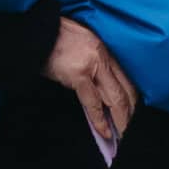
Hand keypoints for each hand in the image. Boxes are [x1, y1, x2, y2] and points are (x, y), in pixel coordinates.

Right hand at [43, 16, 138, 142]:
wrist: (35, 33)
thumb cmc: (53, 37)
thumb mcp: (80, 44)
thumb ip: (92, 62)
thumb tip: (98, 86)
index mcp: (104, 48)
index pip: (125, 77)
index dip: (132, 98)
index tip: (133, 112)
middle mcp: (102, 56)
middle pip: (124, 89)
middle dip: (130, 112)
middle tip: (131, 129)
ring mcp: (92, 66)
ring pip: (115, 98)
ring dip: (121, 120)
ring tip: (122, 135)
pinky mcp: (78, 75)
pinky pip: (93, 103)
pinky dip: (100, 120)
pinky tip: (105, 131)